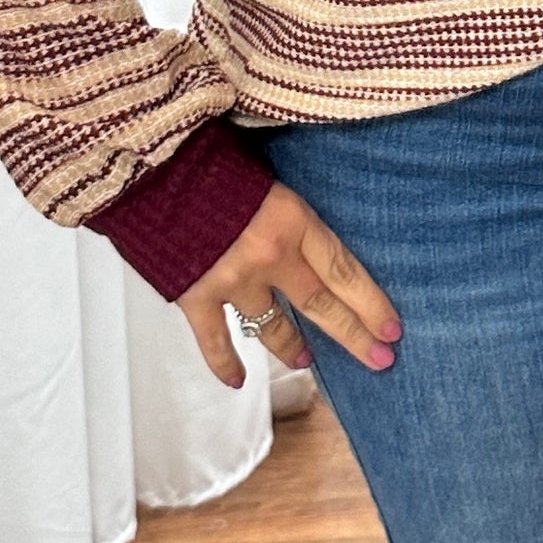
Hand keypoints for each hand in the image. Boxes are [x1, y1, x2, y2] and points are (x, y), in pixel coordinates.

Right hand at [176, 180, 400, 385]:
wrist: (151, 167)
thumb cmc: (211, 161)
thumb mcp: (267, 179)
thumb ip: (289, 215)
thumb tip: (304, 241)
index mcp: (293, 220)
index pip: (344, 271)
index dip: (371, 303)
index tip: (392, 329)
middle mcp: (270, 257)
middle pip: (322, 305)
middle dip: (354, 336)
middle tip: (380, 359)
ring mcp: (232, 281)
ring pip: (273, 328)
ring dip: (293, 348)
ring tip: (306, 359)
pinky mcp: (194, 296)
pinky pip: (215, 341)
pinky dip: (225, 364)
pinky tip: (236, 381)